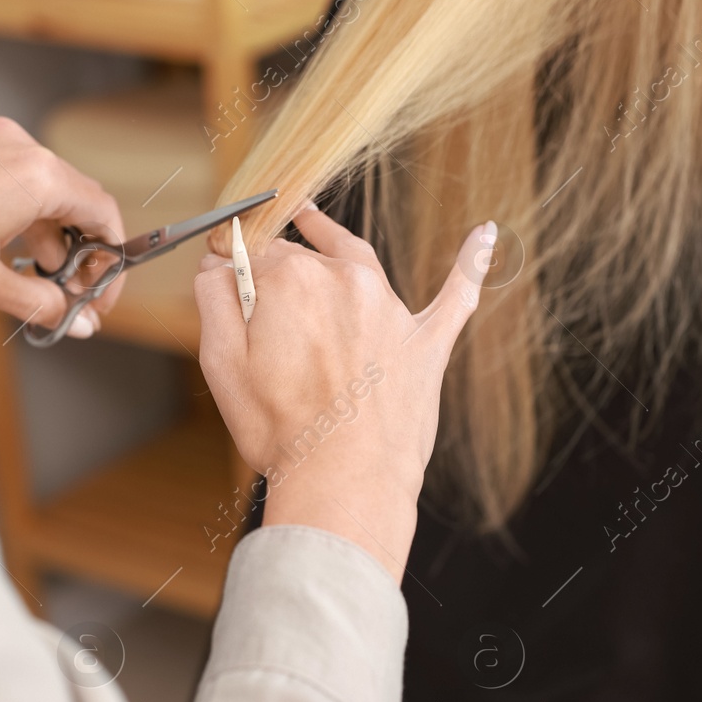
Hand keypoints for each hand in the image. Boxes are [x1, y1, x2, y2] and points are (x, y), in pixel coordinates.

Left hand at [0, 117, 125, 337]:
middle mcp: (20, 149)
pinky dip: (27, 218)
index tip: (102, 296)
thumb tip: (80, 322)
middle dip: (82, 253)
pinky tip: (14, 257)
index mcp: (35, 176)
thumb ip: (44, 303)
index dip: (110, 261)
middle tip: (73, 296)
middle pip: (79, 201)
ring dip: (54, 239)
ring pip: (49, 192)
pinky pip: (20, 182)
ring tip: (41, 284)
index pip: (102, 213)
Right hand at [196, 205, 495, 581]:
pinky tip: (486, 236)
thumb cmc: (281, 430)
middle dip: (274, 270)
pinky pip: (457, 294)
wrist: (345, 481)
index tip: (221, 272)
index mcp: (291, 281)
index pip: (254, 253)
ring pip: (358, 259)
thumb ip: (214, 301)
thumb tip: (215, 263)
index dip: (233, 264)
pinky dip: (471, 262)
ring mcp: (391, 309)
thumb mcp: (221, 364)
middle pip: (302, 256)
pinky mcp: (427, 342)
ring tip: (311, 220)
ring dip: (332, 241)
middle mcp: (345, 280)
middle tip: (253, 295)